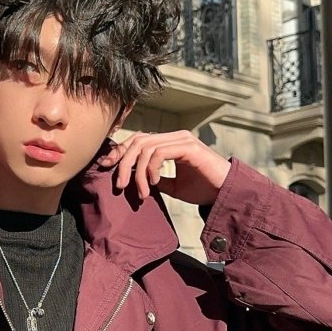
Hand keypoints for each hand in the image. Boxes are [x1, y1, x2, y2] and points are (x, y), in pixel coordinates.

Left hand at [99, 130, 230, 206]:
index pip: (137, 140)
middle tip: (120, 186)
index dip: (119, 152)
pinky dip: (151, 169)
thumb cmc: (203, 189)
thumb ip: (155, 179)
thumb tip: (136, 180)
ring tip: (140, 192)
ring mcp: (181, 139)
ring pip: (146, 148)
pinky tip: (153, 184)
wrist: (225, 193)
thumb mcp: (172, 185)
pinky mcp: (188, 147)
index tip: (105, 167)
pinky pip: (159, 152)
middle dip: (123, 163)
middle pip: (137, 141)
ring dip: (137, 172)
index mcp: (169, 142)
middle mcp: (174, 136)